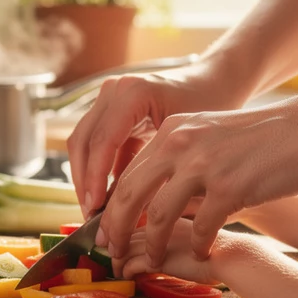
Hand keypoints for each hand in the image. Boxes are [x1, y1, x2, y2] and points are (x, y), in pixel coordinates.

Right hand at [67, 63, 244, 218]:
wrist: (215, 81)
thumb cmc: (211, 108)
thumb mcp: (186, 143)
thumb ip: (157, 173)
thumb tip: (134, 217)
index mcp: (134, 92)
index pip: (102, 141)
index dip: (95, 179)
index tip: (97, 209)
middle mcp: (114, 90)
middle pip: (83, 141)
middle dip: (85, 181)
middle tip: (92, 215)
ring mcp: (108, 96)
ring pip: (82, 143)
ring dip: (85, 177)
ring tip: (95, 209)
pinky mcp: (109, 108)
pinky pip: (94, 142)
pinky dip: (96, 169)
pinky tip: (105, 195)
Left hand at [98, 98, 297, 267]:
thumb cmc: (262, 138)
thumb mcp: (208, 136)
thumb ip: (178, 159)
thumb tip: (149, 195)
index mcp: (171, 131)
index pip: (126, 174)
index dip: (111, 208)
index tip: (106, 232)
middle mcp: (180, 144)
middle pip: (129, 195)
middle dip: (116, 230)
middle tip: (112, 253)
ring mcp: (203, 165)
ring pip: (159, 215)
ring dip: (154, 245)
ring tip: (156, 261)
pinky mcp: (230, 186)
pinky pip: (201, 227)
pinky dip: (198, 246)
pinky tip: (202, 254)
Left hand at [113, 218, 216, 282]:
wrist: (234, 257)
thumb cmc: (220, 247)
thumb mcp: (193, 230)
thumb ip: (174, 231)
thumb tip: (160, 243)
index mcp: (171, 208)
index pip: (139, 215)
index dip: (124, 227)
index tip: (118, 240)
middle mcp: (161, 220)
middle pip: (128, 229)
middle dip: (117, 243)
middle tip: (111, 256)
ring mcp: (159, 236)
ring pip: (126, 246)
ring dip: (118, 259)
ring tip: (117, 270)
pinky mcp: (160, 256)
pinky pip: (132, 264)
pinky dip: (126, 271)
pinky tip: (127, 277)